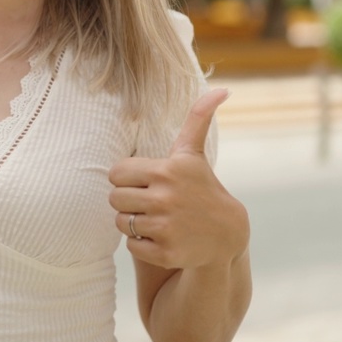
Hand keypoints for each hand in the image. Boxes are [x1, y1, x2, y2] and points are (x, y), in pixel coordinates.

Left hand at [108, 87, 248, 269]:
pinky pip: (132, 246)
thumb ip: (198, 118)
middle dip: (127, 201)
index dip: (126, 178)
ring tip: (155, 219)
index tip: (144, 182)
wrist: (227, 235)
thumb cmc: (202, 187)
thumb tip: (222, 88)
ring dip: (133, 223)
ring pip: (120, 223)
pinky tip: (161, 237)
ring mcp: (166, 227)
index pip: (116, 173)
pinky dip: (142, 244)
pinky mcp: (165, 252)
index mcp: (167, 170)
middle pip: (115, 198)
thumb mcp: (194, 154)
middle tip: (149, 202)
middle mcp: (165, 198)